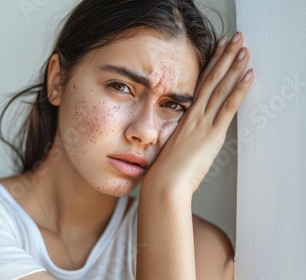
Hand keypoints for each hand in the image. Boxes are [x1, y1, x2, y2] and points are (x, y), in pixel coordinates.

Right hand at [144, 32, 253, 193]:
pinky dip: (239, 89)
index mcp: (185, 118)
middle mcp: (194, 115)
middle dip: (224, 57)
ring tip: (243, 49)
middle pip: (211, 79)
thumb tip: (188, 140)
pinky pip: (228, 106)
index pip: (200, 85)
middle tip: (234, 39)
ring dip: (233, 66)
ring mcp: (203, 122)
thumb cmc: (165, 172)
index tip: (218, 50)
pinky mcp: (212, 133)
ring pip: (220, 87)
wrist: (164, 183)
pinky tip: (247, 75)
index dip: (210, 65)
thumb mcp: (173, 150)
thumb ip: (182, 139)